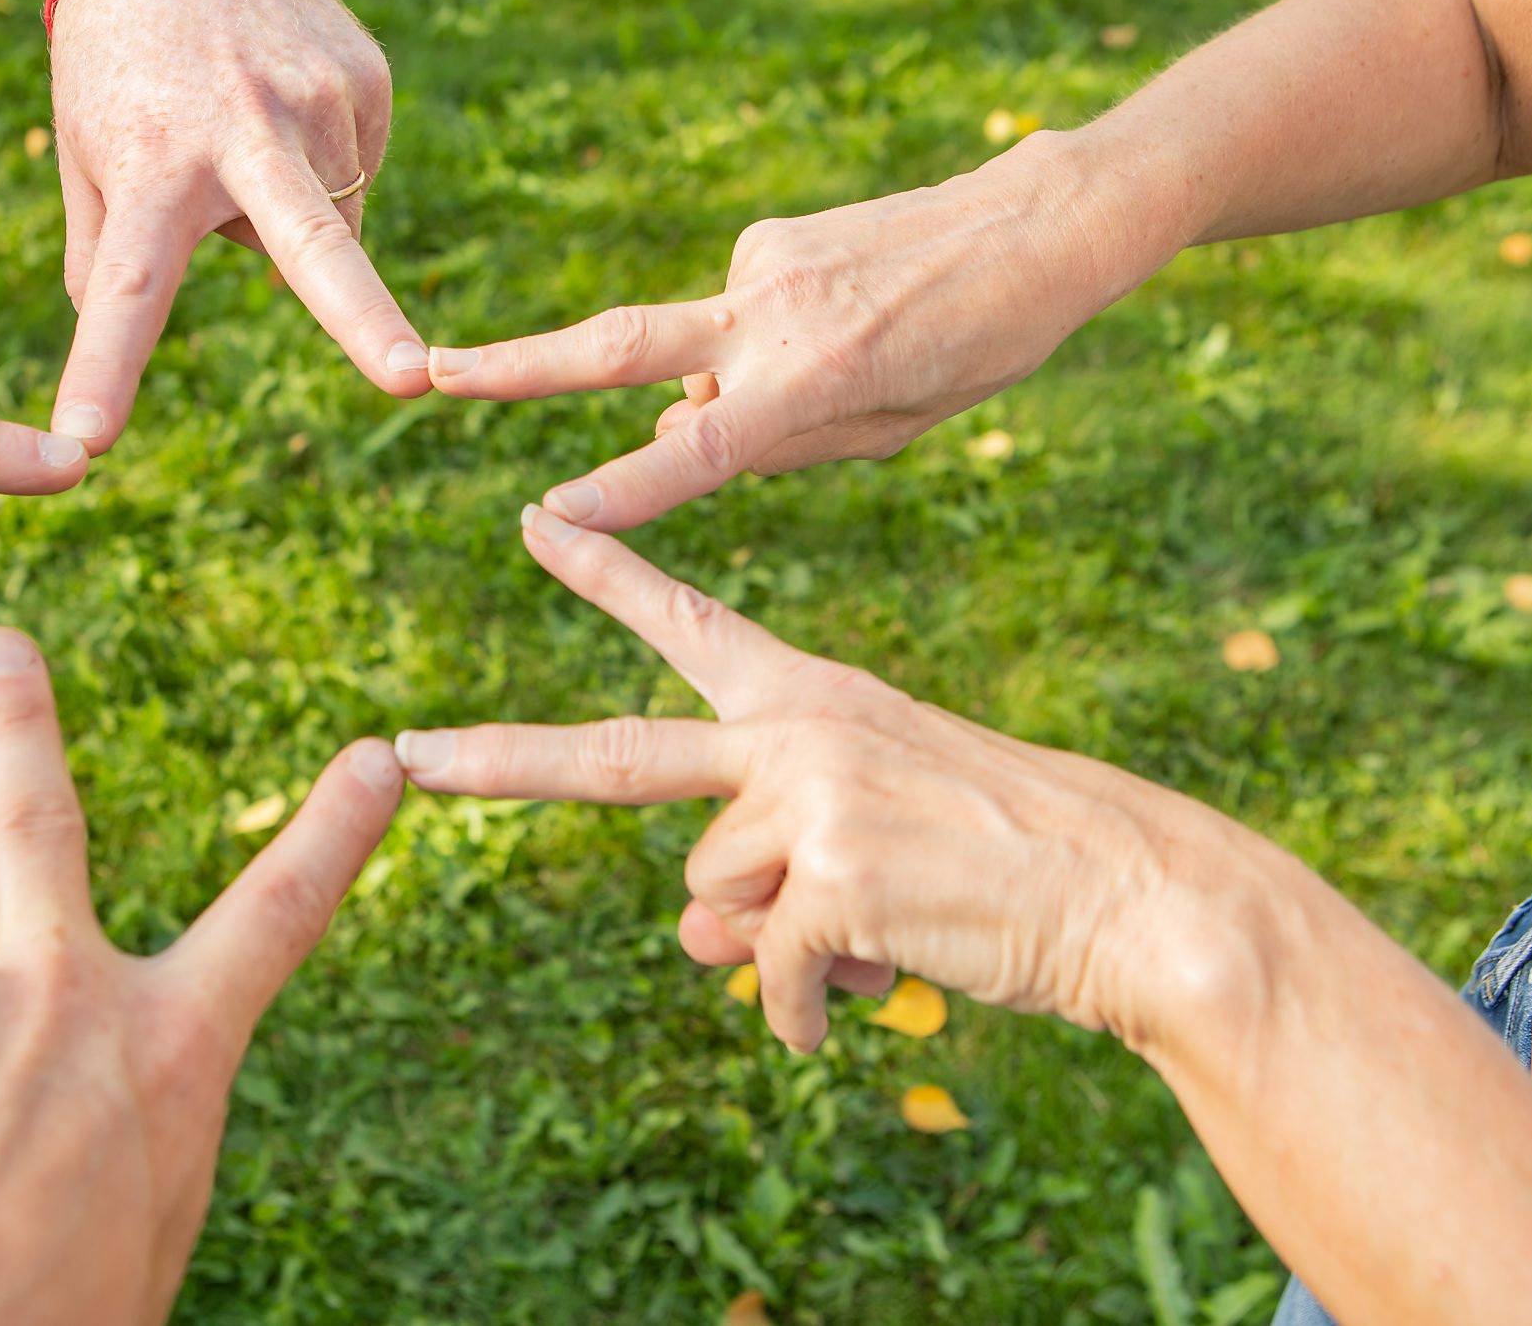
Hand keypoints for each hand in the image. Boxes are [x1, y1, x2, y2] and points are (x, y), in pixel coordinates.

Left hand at [0, 628, 402, 1325]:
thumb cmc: (37, 1320)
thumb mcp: (141, 1228)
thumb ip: (121, 1131)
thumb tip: (69, 1110)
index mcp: (171, 1051)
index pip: (278, 918)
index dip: (335, 833)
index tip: (376, 757)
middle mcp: (63, 994)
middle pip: (39, 820)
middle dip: (19, 719)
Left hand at [46, 0, 427, 452]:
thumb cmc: (116, 55)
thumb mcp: (80, 144)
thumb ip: (99, 252)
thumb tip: (118, 331)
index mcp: (151, 160)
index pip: (124, 286)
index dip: (107, 368)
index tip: (84, 440)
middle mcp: (243, 130)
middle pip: (308, 245)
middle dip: (362, 316)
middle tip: (409, 379)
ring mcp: (320, 103)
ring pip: (326, 225)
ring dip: (286, 210)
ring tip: (238, 130)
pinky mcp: (368, 82)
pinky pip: (351, 173)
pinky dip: (318, 164)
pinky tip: (278, 104)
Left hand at [393, 505, 1257, 1053]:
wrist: (1127, 891)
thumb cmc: (999, 861)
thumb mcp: (867, 840)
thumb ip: (757, 868)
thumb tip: (684, 933)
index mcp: (811, 699)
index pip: (690, 625)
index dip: (607, 576)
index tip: (535, 521)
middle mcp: (797, 730)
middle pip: (616, 756)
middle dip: (499, 760)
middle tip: (404, 755)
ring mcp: (810, 798)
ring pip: (714, 905)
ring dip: (780, 945)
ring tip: (887, 926)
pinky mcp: (833, 876)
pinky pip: (773, 974)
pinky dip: (810, 1011)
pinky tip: (871, 996)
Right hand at [425, 134, 1175, 528]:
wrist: (1041, 220)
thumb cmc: (984, 343)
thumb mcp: (900, 427)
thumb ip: (786, 442)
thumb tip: (674, 435)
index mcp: (817, 377)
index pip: (701, 449)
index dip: (626, 487)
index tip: (551, 512)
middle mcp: (773, 315)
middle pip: (620, 346)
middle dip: (519, 366)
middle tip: (431, 372)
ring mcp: (764, 266)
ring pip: (711, 356)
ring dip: (747, 386)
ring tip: (866, 369)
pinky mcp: (769, 238)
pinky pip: (745, 317)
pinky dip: (772, 344)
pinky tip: (857, 323)